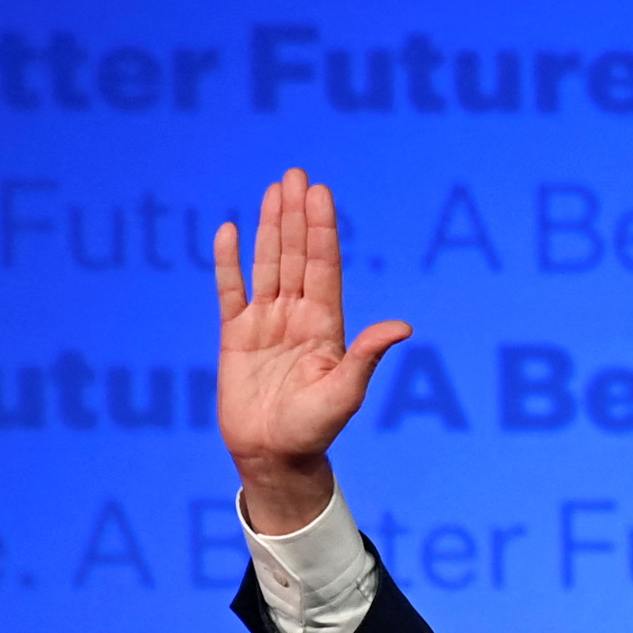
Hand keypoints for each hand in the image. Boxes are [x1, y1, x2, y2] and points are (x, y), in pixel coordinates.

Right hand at [212, 167, 411, 534]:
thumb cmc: (314, 431)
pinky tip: (228, 231)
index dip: (322, 229)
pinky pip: (231, 292)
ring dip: (269, 227)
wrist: (274, 458)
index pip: (323, 266)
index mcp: (325, 326)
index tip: (320, 192)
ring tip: (272, 189)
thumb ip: (367, 356)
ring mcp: (265, 324)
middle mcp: (297, 317)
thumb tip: (404, 327)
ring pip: (267, 264)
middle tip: (296, 174)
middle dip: (297, 215)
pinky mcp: (235, 337)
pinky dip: (228, 263)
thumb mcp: (345, 393)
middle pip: (297, 255)